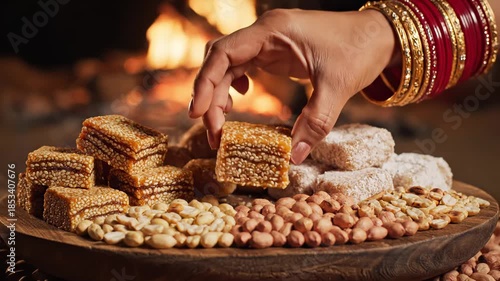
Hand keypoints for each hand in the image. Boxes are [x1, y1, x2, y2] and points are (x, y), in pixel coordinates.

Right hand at [189, 8, 394, 163]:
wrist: (380, 35)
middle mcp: (265, 33)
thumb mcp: (338, 86)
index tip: (199, 114)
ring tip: (222, 122)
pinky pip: (243, 65)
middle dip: (209, 94)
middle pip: (219, 60)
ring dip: (219, 92)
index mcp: (273, 31)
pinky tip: (240, 98)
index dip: (206, 83)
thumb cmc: (360, 49)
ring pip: (227, 64)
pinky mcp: (275, 51)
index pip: (223, 53)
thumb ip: (315, 122)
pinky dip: (234, 84)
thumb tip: (293, 157)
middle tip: (212, 130)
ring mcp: (268, 41)